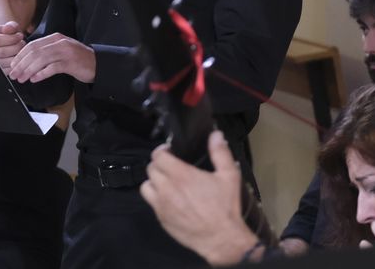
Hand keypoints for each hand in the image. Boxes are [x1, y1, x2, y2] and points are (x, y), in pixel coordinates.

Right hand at [0, 22, 24, 71]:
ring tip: (21, 49)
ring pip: (6, 62)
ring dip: (18, 56)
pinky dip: (16, 64)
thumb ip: (10, 26)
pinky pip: (9, 70)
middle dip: (17, 47)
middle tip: (23, 43)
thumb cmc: (4, 34)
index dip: (12, 38)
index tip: (20, 36)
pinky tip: (18, 57)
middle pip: (2, 52)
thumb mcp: (6, 27)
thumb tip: (10, 28)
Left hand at [6, 32, 94, 83]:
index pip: (32, 45)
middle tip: (13, 73)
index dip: (20, 55)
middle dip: (21, 64)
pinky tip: (34, 79)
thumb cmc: (77, 60)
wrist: (98, 64)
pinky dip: (41, 74)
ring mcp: (65, 52)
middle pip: (34, 52)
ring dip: (28, 70)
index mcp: (55, 38)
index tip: (13, 64)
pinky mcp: (71, 63)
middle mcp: (59, 43)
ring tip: (21, 78)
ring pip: (41, 59)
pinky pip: (52, 68)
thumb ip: (46, 52)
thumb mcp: (60, 51)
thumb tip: (27, 61)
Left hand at [139, 130, 257, 264]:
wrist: (222, 239)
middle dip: (159, 165)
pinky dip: (156, 198)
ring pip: (146, 186)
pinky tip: (169, 200)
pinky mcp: (161, 218)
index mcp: (180, 175)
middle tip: (171, 168)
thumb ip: (220, 153)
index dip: (162, 151)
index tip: (170, 152)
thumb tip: (215, 135)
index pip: (158, 155)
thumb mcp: (229, 177)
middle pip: (151, 169)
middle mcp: (166, 188)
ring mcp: (161, 204)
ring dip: (154, 182)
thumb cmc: (226, 207)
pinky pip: (151, 203)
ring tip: (167, 183)